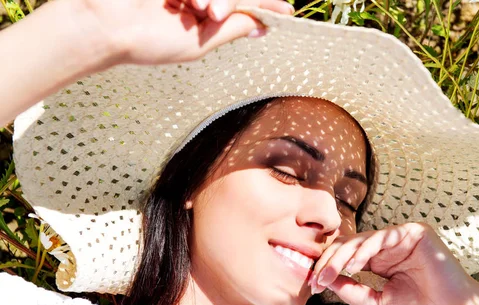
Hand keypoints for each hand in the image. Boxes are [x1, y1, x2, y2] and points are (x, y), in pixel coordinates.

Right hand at [81, 0, 294, 65]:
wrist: (106, 25)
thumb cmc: (147, 41)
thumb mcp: (199, 43)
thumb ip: (231, 29)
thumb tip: (263, 26)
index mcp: (202, 20)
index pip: (240, 8)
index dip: (264, 7)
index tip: (287, 11)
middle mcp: (195, 0)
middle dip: (228, 1)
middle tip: (209, 12)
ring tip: (196, 6)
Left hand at [310, 223, 478, 304]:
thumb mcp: (378, 302)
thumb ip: (353, 290)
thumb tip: (326, 280)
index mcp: (382, 260)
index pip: (348, 257)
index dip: (329, 269)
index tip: (313, 287)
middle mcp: (390, 245)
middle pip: (351, 245)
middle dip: (329, 262)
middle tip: (316, 280)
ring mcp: (403, 236)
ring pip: (362, 240)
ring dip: (341, 258)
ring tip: (328, 275)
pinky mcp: (415, 232)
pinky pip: (382, 237)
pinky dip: (364, 251)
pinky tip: (354, 268)